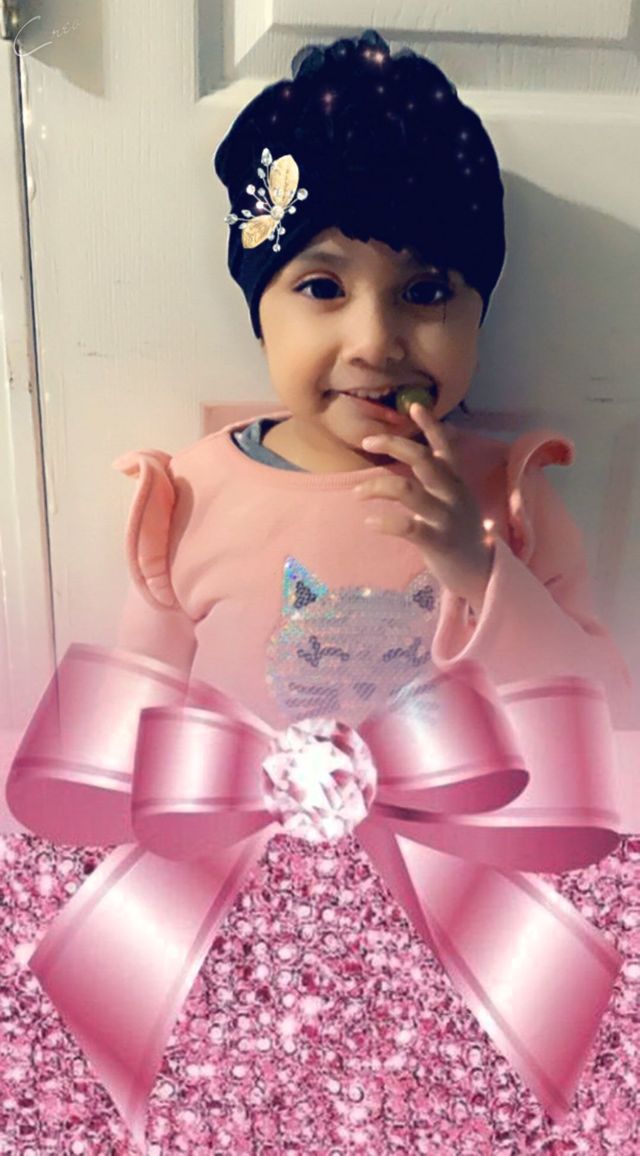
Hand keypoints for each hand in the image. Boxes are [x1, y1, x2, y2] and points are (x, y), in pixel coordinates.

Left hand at [353, 402, 494, 608]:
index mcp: (457, 482)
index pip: (445, 447)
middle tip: (367, 442)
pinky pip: (407, 526)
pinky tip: (370, 521)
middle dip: (393, 445)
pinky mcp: (438, 542)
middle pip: (422, 460)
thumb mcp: (456, 500)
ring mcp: (446, 518)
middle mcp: (453, 495)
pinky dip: (384, 521)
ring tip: (358, 492)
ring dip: (377, 486)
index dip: (431, 425)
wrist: (481, 573)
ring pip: (408, 490)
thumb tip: (429, 450)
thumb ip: (442, 478)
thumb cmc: (461, 533)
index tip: (414, 406)